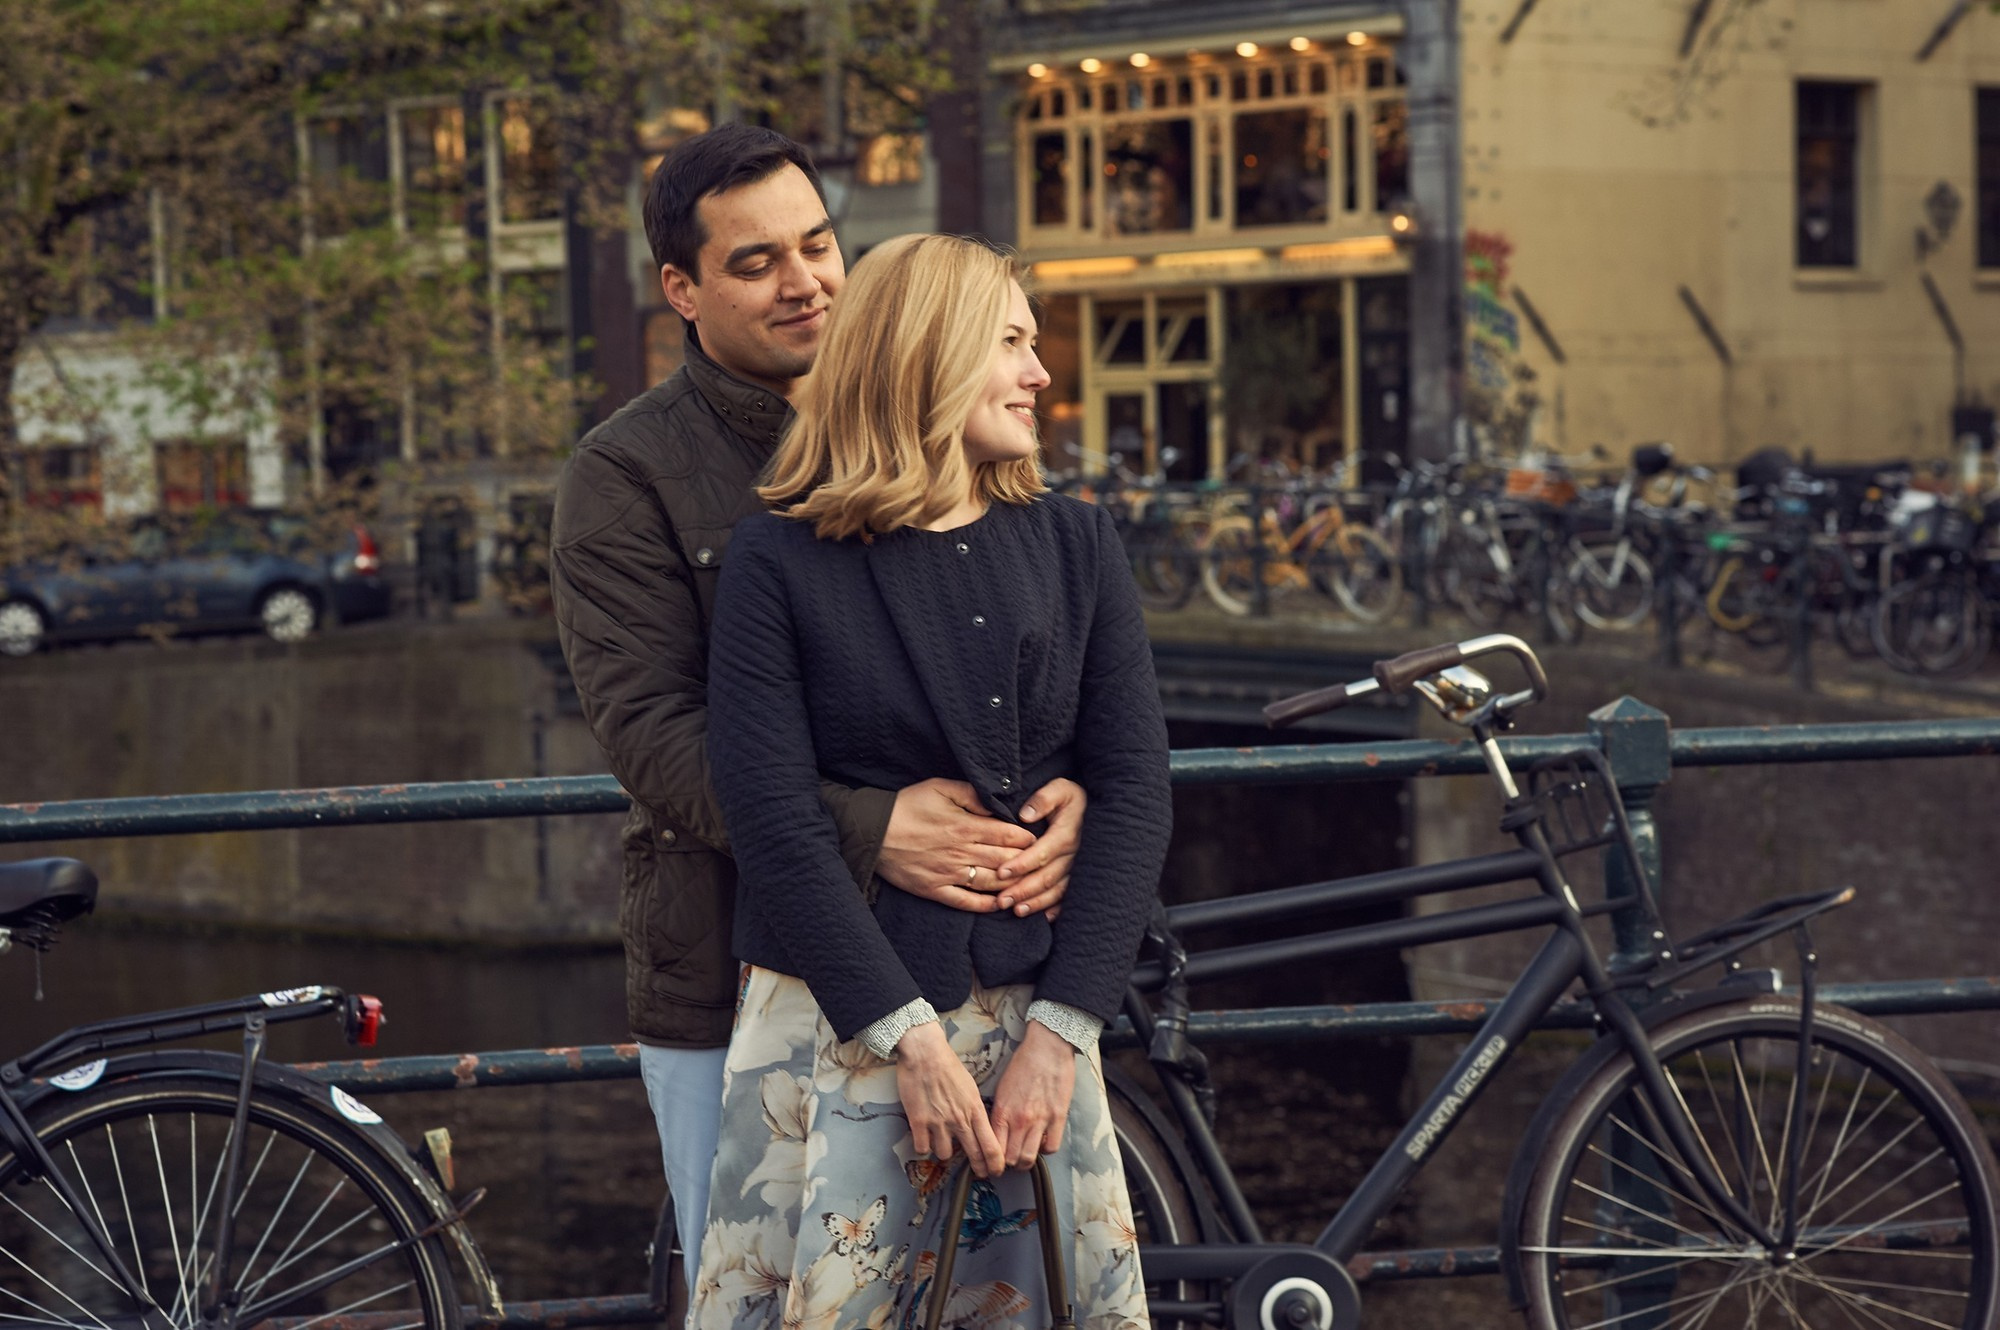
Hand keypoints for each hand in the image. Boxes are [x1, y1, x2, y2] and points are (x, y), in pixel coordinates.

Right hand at [877, 778, 1037, 912]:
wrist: (872, 831)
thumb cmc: (907, 805)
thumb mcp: (940, 787)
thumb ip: (972, 794)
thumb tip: (997, 803)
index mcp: (966, 826)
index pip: (1009, 835)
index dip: (1028, 839)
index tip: (1040, 839)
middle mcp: (961, 853)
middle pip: (1006, 861)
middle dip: (1027, 863)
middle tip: (1042, 864)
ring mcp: (949, 874)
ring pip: (992, 883)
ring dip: (1013, 885)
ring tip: (1027, 884)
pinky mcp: (935, 890)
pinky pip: (966, 903)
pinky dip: (986, 905)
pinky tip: (999, 904)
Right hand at [896, 1023, 1004, 1176]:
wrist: (925, 1053)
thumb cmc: (948, 1066)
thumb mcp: (970, 1087)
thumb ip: (974, 1109)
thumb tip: (978, 1126)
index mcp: (974, 1110)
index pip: (991, 1145)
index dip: (995, 1163)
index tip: (996, 1170)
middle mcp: (959, 1119)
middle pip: (973, 1154)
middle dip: (978, 1168)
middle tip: (979, 1172)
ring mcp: (938, 1122)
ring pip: (944, 1154)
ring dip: (943, 1151)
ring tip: (941, 1141)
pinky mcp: (918, 1121)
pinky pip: (922, 1148)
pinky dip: (923, 1146)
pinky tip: (924, 1138)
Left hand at [989, 1023, 1075, 1169]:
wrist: (1047, 1047)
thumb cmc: (1024, 1063)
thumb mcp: (1002, 1087)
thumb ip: (1000, 1111)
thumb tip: (998, 1130)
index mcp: (1002, 1111)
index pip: (993, 1147)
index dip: (993, 1158)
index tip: (995, 1159)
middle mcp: (1018, 1120)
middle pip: (1010, 1158)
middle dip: (1009, 1163)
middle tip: (1011, 1159)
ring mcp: (1039, 1120)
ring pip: (1029, 1158)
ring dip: (1026, 1161)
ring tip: (1026, 1156)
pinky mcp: (1058, 1117)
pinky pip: (1051, 1147)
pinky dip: (1046, 1149)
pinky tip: (1043, 1141)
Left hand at [993, 778, 1085, 917]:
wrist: (1099, 810)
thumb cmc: (1072, 799)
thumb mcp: (1060, 788)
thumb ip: (1043, 799)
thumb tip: (1024, 815)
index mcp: (1066, 834)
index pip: (1041, 853)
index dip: (1021, 864)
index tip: (1000, 872)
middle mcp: (1074, 855)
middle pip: (1046, 876)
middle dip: (1023, 889)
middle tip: (1002, 901)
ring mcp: (1080, 868)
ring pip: (1057, 890)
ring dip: (1037, 902)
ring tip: (1016, 911)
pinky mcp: (1083, 877)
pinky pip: (1070, 896)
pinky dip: (1057, 908)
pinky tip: (1043, 917)